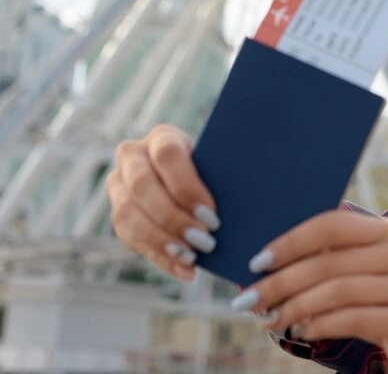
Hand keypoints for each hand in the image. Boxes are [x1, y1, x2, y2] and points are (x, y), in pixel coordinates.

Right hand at [106, 124, 219, 280]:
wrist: (193, 179)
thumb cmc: (215, 171)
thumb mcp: (219, 165)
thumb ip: (224, 176)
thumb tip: (249, 198)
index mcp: (162, 137)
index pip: (167, 155)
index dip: (187, 187)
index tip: (211, 215)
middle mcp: (132, 157)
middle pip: (143, 187)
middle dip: (174, 219)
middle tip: (206, 241)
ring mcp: (119, 186)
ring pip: (128, 215)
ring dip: (162, 241)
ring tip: (193, 258)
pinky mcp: (118, 214)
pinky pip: (131, 239)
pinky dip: (161, 258)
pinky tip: (186, 271)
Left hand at [234, 210, 387, 373]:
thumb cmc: (386, 299)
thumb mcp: (367, 270)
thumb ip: (332, 259)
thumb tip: (268, 264)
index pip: (332, 225)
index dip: (291, 241)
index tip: (257, 262)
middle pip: (328, 262)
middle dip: (280, 282)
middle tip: (249, 300)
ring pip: (337, 291)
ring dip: (294, 307)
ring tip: (270, 319)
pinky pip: (352, 319)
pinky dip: (320, 325)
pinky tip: (303, 331)